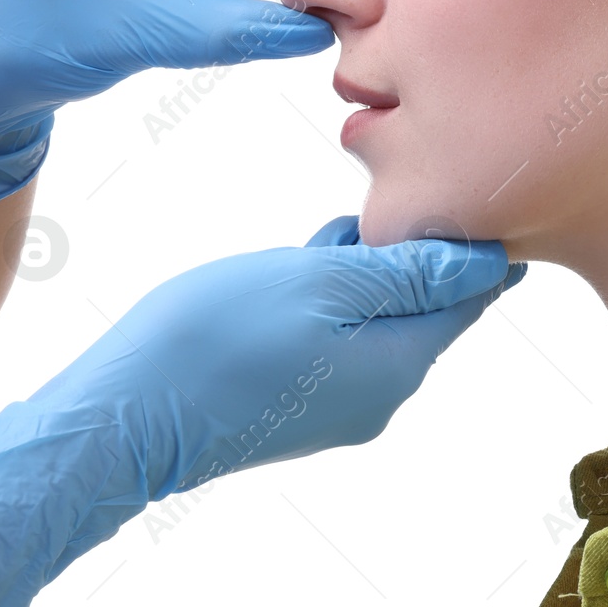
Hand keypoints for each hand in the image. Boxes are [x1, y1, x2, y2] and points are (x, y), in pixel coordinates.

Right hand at [0, 216, 526, 606]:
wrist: (120, 418)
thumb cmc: (217, 337)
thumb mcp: (322, 283)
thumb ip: (409, 273)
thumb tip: (487, 261)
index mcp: (400, 365)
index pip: (471, 296)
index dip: (468, 240)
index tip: (452, 188)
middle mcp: (383, 394)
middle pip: (427, 306)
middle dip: (411, 250)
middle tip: (378, 202)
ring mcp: (339, 404)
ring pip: (380, 316)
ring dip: (365, 269)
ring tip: (333, 233)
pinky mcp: (298, 403)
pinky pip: (340, 336)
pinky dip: (331, 295)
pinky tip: (302, 265)